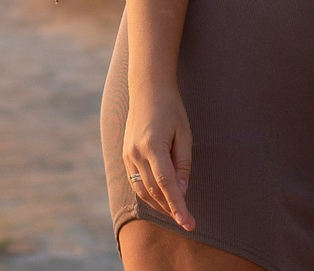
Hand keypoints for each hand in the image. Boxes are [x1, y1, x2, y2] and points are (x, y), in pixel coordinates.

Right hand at [122, 86, 194, 229]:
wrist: (148, 89)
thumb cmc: (171, 109)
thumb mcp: (185, 134)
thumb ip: (183, 164)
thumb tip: (181, 192)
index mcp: (152, 146)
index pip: (166, 185)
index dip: (178, 206)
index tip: (188, 223)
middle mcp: (136, 153)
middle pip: (154, 191)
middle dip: (171, 208)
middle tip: (187, 221)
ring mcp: (127, 154)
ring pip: (143, 190)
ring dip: (159, 204)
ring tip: (176, 212)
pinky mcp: (125, 155)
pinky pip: (136, 181)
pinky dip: (149, 193)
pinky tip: (162, 198)